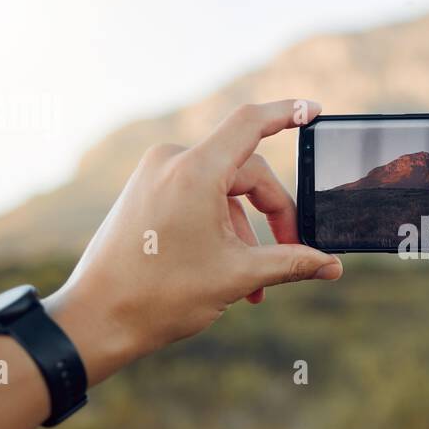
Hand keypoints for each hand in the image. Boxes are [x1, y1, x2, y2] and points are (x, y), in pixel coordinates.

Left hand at [46, 99, 342, 381]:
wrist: (96, 319)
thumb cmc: (161, 296)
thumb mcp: (237, 277)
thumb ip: (291, 263)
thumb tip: (332, 266)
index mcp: (195, 172)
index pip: (251, 124)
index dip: (287, 113)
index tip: (314, 109)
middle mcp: (172, 163)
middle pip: (245, 172)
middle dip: (273, 215)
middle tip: (292, 254)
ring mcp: (154, 176)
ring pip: (223, 190)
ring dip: (246, 231)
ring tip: (252, 285)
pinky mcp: (145, 192)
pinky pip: (197, 197)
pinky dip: (219, 227)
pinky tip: (226, 271)